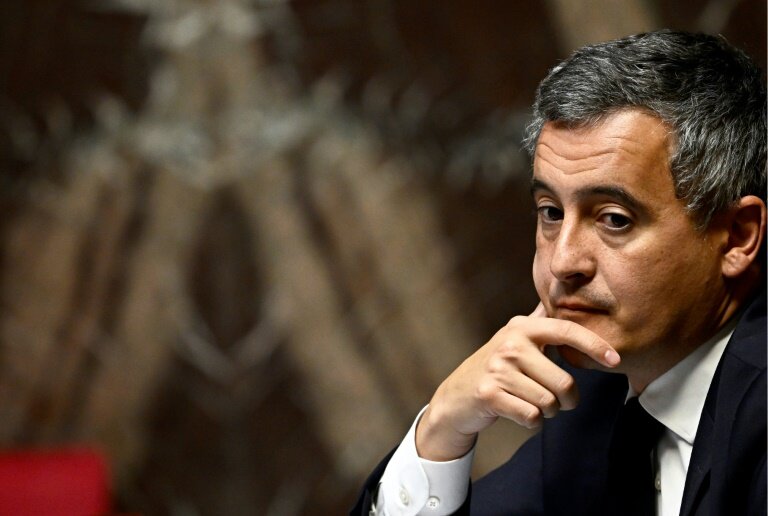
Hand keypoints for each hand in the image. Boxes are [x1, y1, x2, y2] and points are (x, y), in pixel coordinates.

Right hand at [415, 303, 619, 460]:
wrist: (457, 395)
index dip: (594, 345)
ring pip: (549, 404)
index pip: (566, 330)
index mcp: (521, 327)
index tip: (615, 360)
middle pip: (564, 382)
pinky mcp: (489, 394)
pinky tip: (520, 413)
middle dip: (567, 400)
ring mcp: (498, 369)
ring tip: (531, 403)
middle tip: (557, 401)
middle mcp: (510, 344)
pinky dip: (532, 424)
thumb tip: (565, 296)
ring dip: (548, 413)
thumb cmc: (496, 368)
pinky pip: (532, 418)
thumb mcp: (515, 339)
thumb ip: (540, 323)